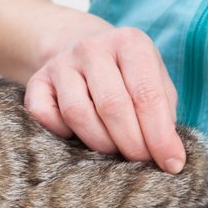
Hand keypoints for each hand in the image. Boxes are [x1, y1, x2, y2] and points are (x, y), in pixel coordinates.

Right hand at [23, 27, 185, 172]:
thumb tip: (169, 156)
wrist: (80, 47)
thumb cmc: (127, 75)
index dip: (160, 135)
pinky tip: (77, 136)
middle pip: (112, 105)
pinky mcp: (36, 81)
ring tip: (114, 150)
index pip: (146, 94)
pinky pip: (45, 116)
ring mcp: (60, 63)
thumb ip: (164, 114)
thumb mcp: (154, 81)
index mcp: (129, 42)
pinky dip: (61, 134)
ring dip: (99, 143)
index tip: (171, 164)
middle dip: (131, 143)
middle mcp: (92, 48)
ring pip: (77, 113)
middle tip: (141, 162)